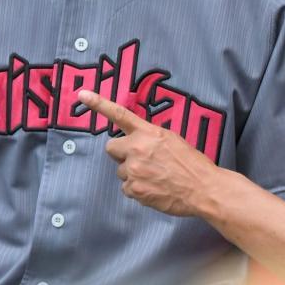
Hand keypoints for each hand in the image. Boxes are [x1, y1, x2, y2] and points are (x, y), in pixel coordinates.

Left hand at [77, 90, 216, 215]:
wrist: (202, 188)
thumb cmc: (192, 164)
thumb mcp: (173, 140)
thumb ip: (152, 138)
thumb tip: (139, 142)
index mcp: (149, 133)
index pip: (120, 115)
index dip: (99, 104)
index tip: (82, 94)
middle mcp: (137, 148)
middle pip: (111, 148)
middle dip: (121, 154)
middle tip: (139, 160)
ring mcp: (134, 170)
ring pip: (121, 171)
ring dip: (133, 173)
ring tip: (155, 177)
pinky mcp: (134, 189)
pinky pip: (126, 188)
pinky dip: (137, 189)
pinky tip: (154, 188)